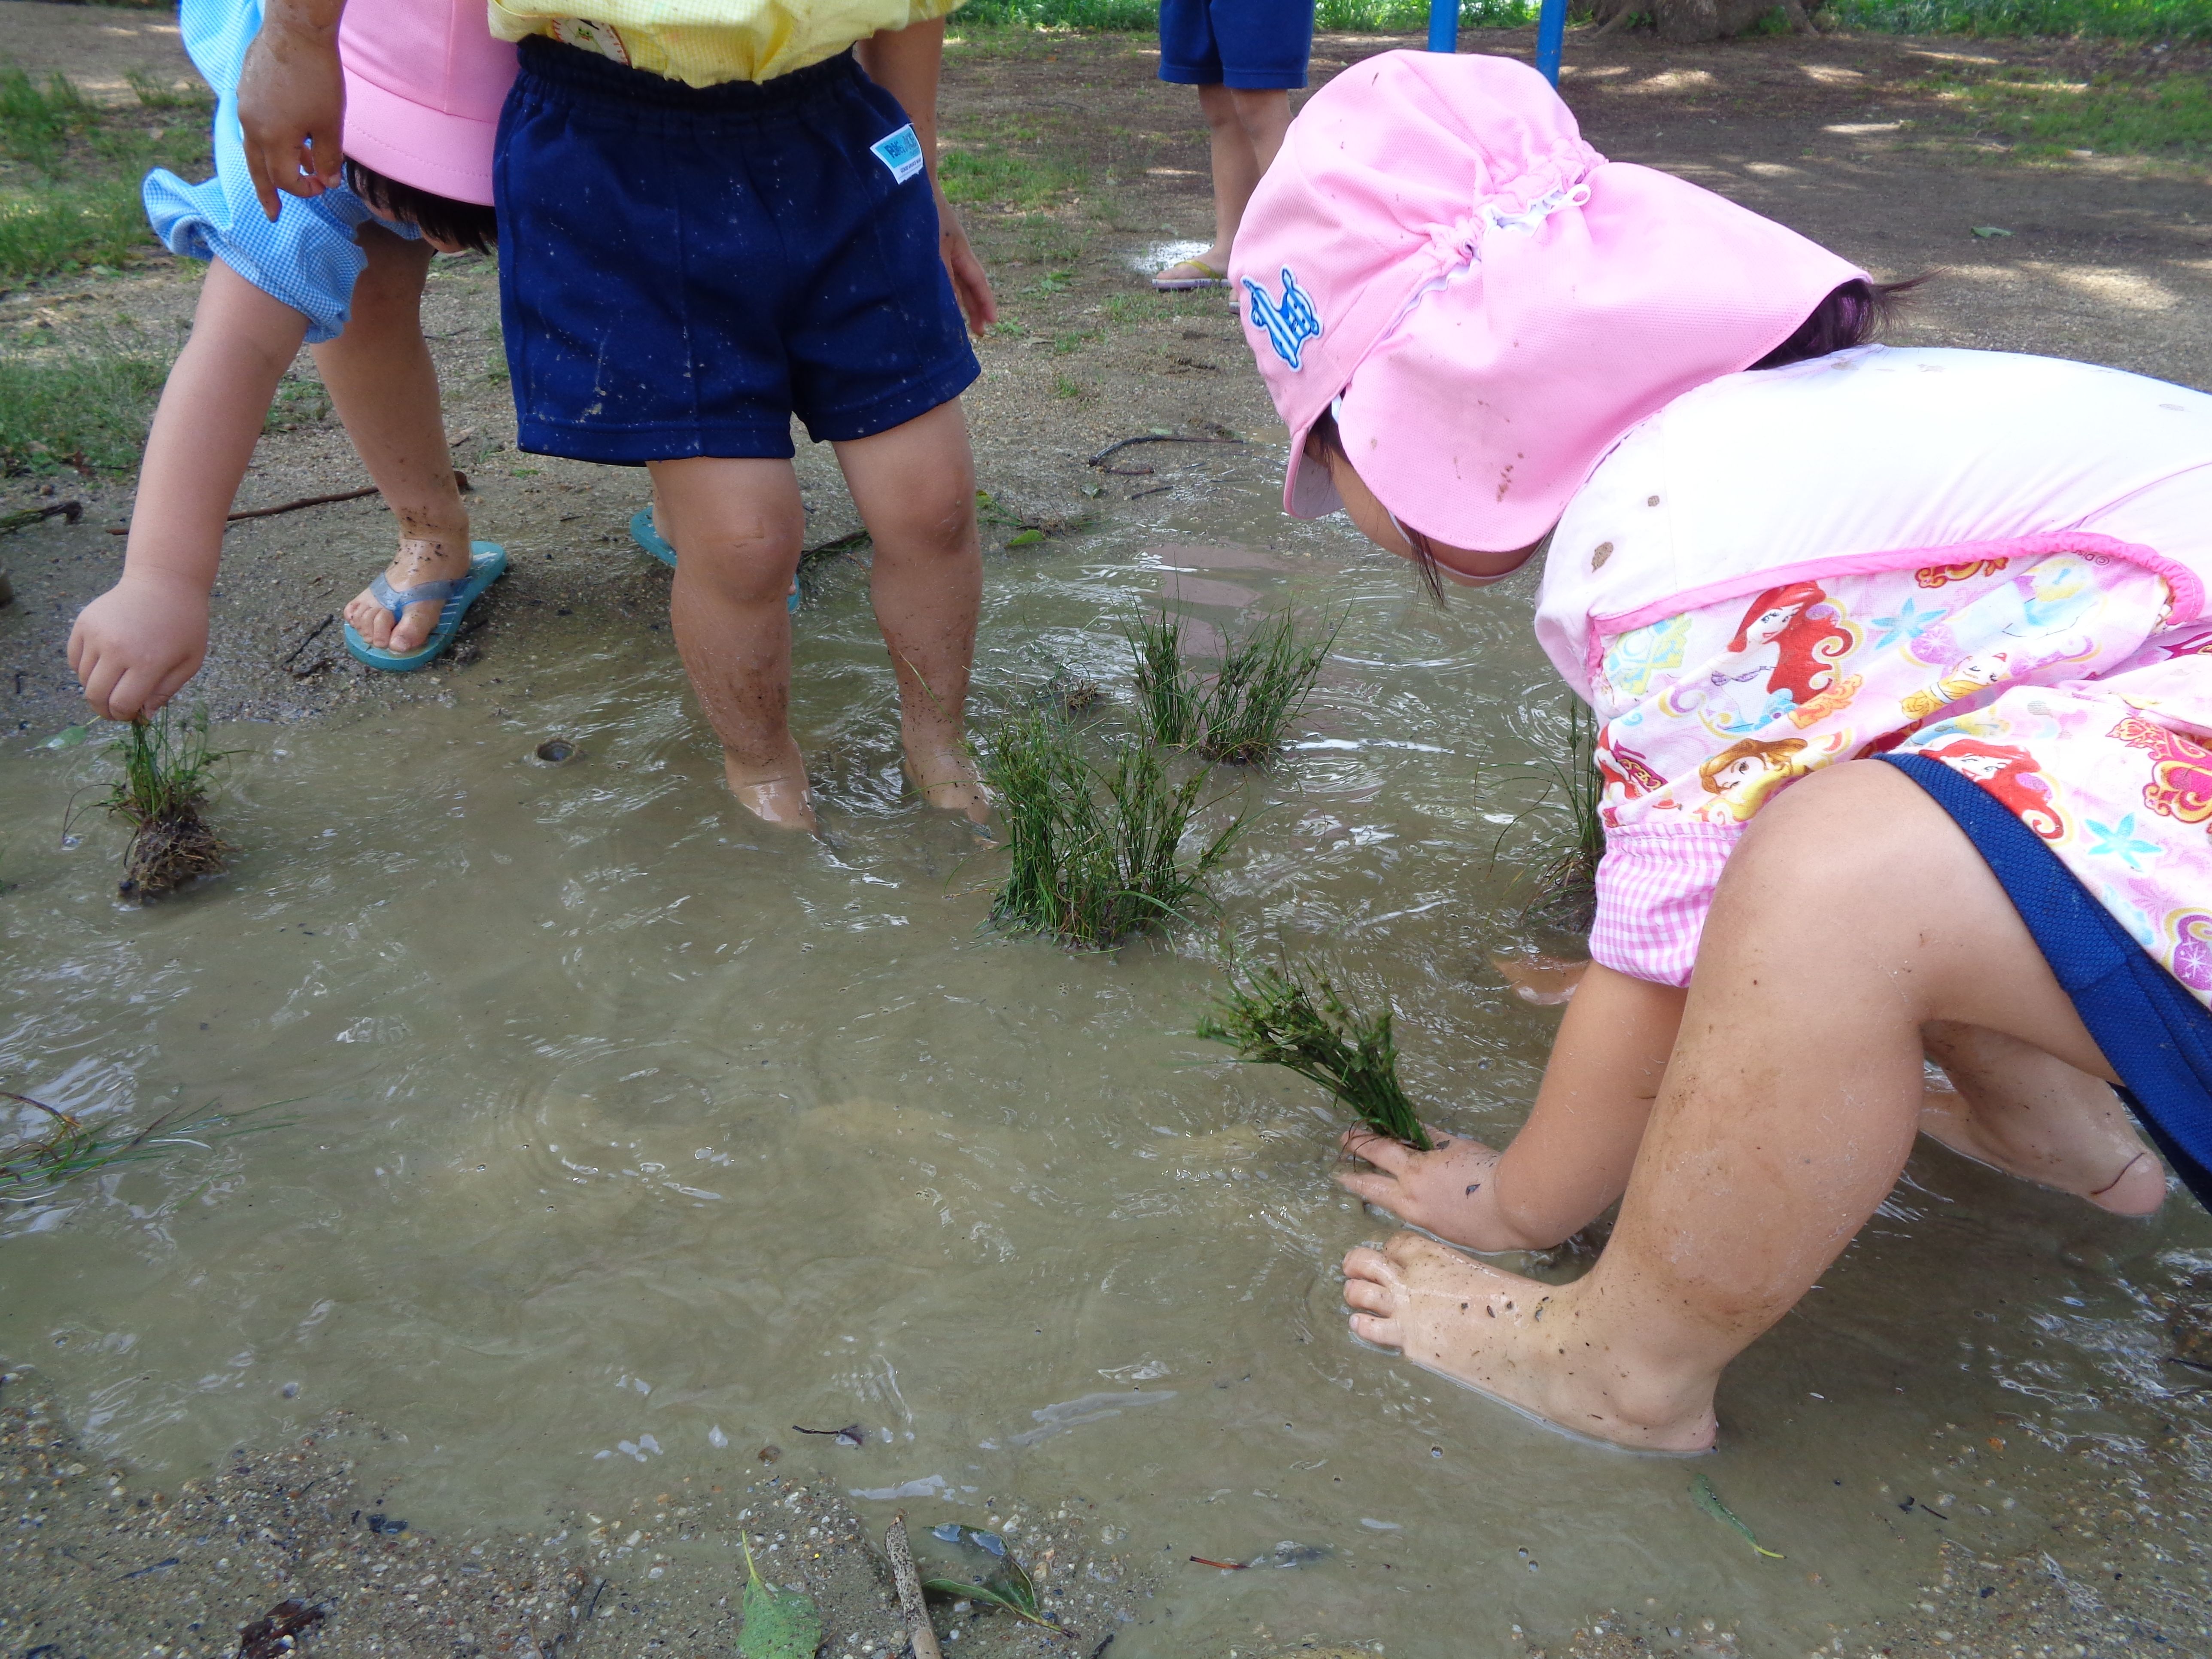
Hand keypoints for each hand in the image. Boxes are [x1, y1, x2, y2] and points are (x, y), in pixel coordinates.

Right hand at [68, 574, 210, 721]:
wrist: (164, 583)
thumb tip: (143, 716)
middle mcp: (117, 649)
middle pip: (96, 695)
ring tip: (114, 682)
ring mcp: (96, 635)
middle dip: (104, 709)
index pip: (121, 704)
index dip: (123, 716)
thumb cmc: (184, 624)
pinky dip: (83, 668)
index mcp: (147, 663)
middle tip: (116, 709)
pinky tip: (102, 665)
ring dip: (95, 687)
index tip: (130, 715)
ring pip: (82, 678)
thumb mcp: (189, 661)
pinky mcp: (83, 623)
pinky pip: (73, 658)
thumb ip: (165, 691)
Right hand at [236, 9, 346, 221]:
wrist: (295, 30)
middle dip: (268, 195)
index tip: (323, 187)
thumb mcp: (330, 123)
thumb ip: (328, 157)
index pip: (284, 179)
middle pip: (258, 170)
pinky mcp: (246, 91)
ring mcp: (244, 107)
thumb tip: (328, 181)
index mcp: (272, 139)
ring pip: (254, 148)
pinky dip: (269, 141)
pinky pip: (254, 125)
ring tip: (287, 178)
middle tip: (272, 214)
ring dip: (271, 166)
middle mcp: (251, 126)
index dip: (305, 189)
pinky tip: (286, 140)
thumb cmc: (316, 77)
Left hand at [934, 185, 996, 335]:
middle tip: (980, 332)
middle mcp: (953, 251)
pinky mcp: (926, 247)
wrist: (910, 184)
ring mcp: (941, 248)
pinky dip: (942, 289)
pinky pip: (939, 273)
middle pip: (968, 284)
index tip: (992, 322)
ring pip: (954, 280)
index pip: (977, 281)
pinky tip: (938, 299)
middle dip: (974, 308)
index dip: (985, 303)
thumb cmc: (924, 213)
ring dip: (959, 301)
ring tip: (961, 322)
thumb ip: (941, 276)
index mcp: (960, 250)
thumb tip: (947, 304)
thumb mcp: (934, 249)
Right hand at [1334, 1126, 1551, 1253]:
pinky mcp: (1449, 1143)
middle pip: (1377, 1157)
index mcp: (1412, 1209)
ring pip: (1396, 1140)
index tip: (1343, 1176)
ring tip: (1367, 1125)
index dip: (1354, 1181)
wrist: (1511, 1204)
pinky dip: (1411, 1126)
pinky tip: (1405, 1120)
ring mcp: (1429, 1159)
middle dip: (1358, 1146)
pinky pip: (1424, 1131)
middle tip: (1344, 1138)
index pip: (1373, 1190)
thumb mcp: (1450, 1230)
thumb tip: (1429, 1203)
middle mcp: (1413, 1182)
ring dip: (1378, 1131)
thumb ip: (1432, 1214)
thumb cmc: (1487, 1229)